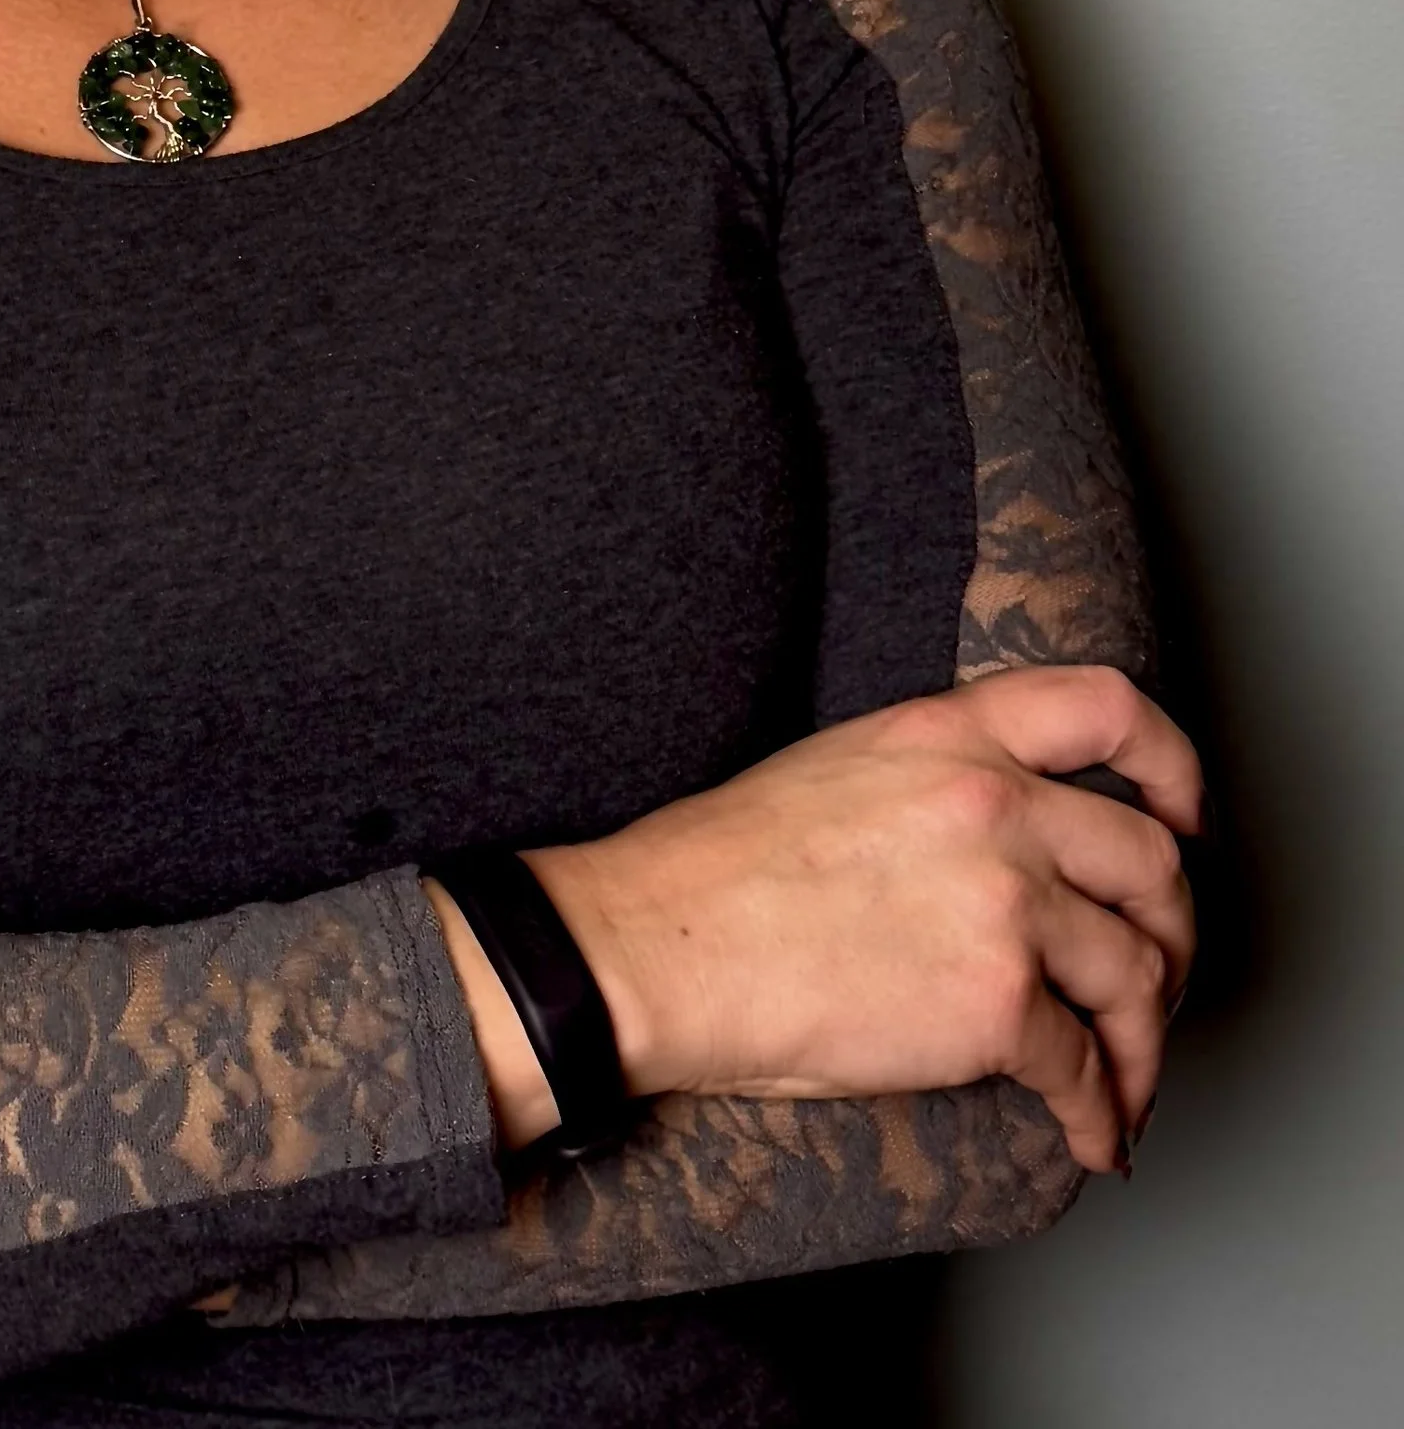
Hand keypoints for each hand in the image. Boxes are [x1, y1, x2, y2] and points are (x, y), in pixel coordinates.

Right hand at [516, 666, 1198, 1176]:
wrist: (661, 944)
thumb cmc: (720, 868)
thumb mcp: (840, 768)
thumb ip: (939, 779)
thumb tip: (1003, 843)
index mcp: (948, 734)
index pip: (1106, 710)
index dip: (1172, 766)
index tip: (1183, 817)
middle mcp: (993, 803)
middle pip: (1150, 863)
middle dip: (1172, 935)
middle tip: (1156, 975)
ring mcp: (1003, 901)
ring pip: (1136, 974)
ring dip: (1143, 1044)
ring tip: (1123, 1082)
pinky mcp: (995, 1004)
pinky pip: (1087, 1069)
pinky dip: (1101, 1114)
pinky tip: (1090, 1136)